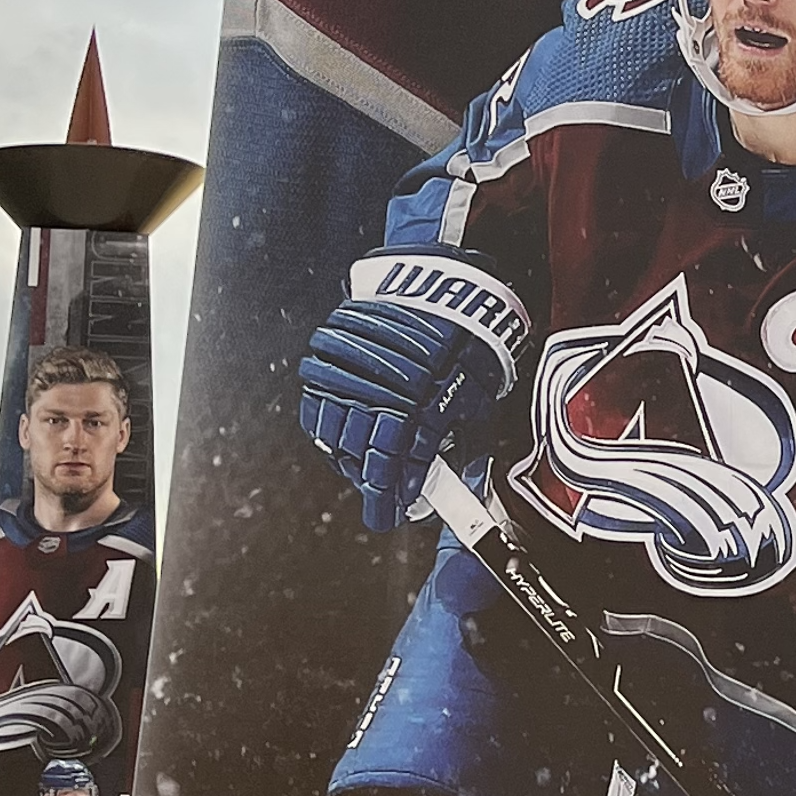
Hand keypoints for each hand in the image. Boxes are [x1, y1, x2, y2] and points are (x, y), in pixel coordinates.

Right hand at [298, 258, 526, 532]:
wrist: (441, 279)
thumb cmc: (466, 334)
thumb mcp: (479, 396)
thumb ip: (464, 444)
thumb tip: (464, 484)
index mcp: (415, 410)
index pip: (391, 473)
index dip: (387, 500)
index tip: (388, 516)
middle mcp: (376, 396)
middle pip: (360, 459)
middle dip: (371, 482)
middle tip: (383, 490)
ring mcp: (348, 376)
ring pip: (333, 435)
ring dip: (349, 456)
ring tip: (366, 460)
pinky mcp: (330, 356)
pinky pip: (317, 405)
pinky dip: (328, 425)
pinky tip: (343, 430)